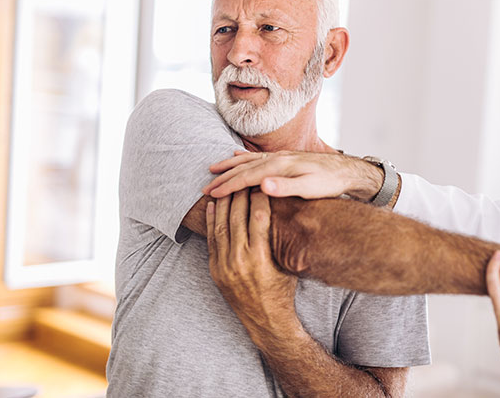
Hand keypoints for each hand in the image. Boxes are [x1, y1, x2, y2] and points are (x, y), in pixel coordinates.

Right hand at [202, 150, 382, 201]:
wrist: (347, 171)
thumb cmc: (330, 183)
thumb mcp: (310, 188)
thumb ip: (287, 187)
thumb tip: (263, 185)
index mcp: (280, 166)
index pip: (247, 177)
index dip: (228, 186)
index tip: (211, 195)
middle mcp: (278, 158)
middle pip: (244, 167)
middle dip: (223, 177)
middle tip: (204, 187)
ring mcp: (281, 156)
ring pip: (249, 159)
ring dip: (230, 165)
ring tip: (213, 170)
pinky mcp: (286, 158)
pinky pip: (258, 156)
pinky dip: (243, 157)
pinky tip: (237, 156)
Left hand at [206, 189, 297, 345]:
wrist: (266, 320)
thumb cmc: (283, 291)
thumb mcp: (288, 264)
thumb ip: (281, 240)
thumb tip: (288, 211)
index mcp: (261, 257)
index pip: (258, 217)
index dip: (260, 197)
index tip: (262, 182)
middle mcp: (240, 260)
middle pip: (237, 217)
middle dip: (240, 195)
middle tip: (244, 178)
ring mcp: (224, 266)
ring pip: (221, 226)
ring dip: (224, 204)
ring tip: (227, 187)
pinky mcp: (215, 270)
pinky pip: (211, 240)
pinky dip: (211, 221)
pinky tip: (212, 206)